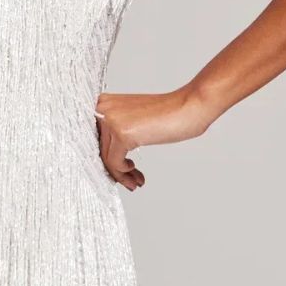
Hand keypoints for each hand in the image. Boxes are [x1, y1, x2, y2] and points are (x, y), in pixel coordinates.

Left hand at [94, 86, 213, 189]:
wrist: (190, 106)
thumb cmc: (168, 112)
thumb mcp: (134, 119)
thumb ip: (118, 130)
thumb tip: (107, 156)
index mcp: (104, 102)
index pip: (96, 137)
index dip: (107, 157)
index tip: (120, 170)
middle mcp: (103, 108)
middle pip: (100, 148)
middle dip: (116, 169)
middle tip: (130, 181)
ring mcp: (111, 120)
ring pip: (107, 158)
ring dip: (122, 175)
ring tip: (135, 183)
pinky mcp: (122, 134)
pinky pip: (115, 163)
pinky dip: (125, 173)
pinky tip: (136, 174)